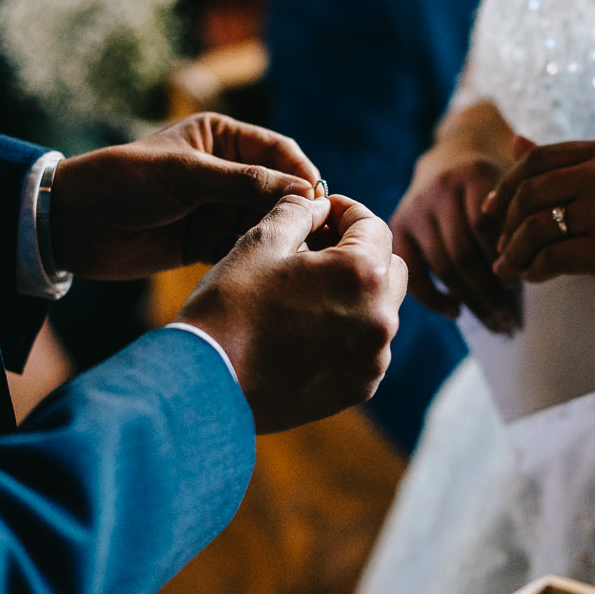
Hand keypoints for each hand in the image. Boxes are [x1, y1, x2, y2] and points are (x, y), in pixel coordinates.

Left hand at [52, 113, 320, 279]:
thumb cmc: (123, 182)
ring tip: (291, 255)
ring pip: (264, 222)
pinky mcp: (207, 241)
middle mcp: (226, 171)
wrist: (72, 225)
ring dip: (276, 236)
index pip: (279, 151)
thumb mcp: (186, 175)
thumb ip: (244, 182)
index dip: (301, 175)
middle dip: (295, 211)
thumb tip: (304, 192)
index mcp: (222, 138)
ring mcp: (217, 207)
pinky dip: (253, 256)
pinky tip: (263, 268)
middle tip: (317, 236)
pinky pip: (243, 247)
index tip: (320, 200)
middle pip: (278, 190)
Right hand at [181, 194, 406, 432]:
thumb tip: (318, 206)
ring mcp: (373, 359)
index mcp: (362, 275)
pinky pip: (366, 346)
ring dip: (354, 293)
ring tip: (306, 291)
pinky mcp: (358, 388)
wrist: (207, 385)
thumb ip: (299, 212)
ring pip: (378, 310)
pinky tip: (305, 328)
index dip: (345, 211)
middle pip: (388, 268)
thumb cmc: (229, 308)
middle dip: (359, 252)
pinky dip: (347, 330)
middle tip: (317, 248)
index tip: (321, 213)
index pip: (373, 226)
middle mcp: (380, 319)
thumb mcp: (260, 242)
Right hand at [391, 150, 518, 332]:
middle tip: (511, 321)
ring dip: (470, 301)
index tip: (523, 283)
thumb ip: (526, 213)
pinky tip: (457, 312)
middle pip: (464, 252)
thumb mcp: (513, 182)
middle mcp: (440, 189)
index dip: (504, 259)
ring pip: (444, 266)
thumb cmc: (495, 182)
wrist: (450, 157)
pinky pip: (412, 271)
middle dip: (490, 292)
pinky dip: (433, 298)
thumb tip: (540, 266)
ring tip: (494, 323)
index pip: (486, 228)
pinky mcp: (397, 226)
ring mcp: (416, 208)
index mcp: (473, 174)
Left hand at [483, 137, 594, 318]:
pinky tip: (535, 277)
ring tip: (509, 269)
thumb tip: (515, 140)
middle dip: (505, 224)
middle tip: (501, 249)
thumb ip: (567, 165)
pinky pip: (551, 258)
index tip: (490, 212)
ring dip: (513, 253)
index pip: (537, 159)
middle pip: (529, 192)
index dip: (506, 186)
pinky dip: (534, 271)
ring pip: (535, 227)